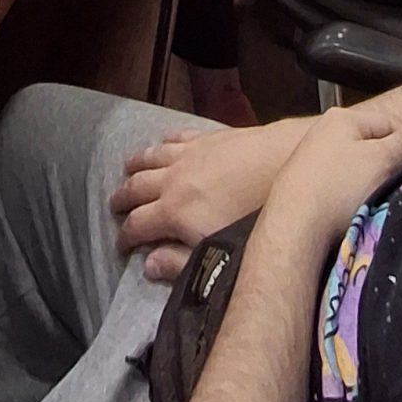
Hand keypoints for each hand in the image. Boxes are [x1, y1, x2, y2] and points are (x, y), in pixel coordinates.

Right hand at [111, 120, 309, 281]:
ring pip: (151, 156)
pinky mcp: (207, 137)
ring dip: (136, 164)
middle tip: (113, 207)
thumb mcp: (219, 250)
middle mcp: (173, 178)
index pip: (136, 225)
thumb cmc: (256, 216)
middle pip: (136, 186)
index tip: (118, 246)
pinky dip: (163, 142)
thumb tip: (147, 264)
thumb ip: (180, 261)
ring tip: (127, 170)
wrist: (288, 164)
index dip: (124, 237)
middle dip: (122, 198)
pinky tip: (162, 143)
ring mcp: (189, 153)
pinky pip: (175, 136)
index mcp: (173, 211)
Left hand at [264, 109, 401, 256]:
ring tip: (380, 202)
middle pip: (370, 144)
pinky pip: (338, 185)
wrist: (293, 227)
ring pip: (354, 167)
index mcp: (342, 118)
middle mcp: (323, 132)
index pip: (388, 123)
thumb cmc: (337, 188)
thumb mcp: (379, 161)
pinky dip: (350, 196)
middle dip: (388, 164)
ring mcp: (311, 158)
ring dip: (370, 183)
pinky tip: (355, 211)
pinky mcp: (304, 185)